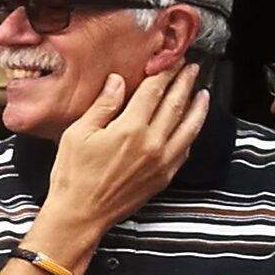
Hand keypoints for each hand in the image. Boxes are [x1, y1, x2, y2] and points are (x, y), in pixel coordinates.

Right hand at [33, 64, 207, 249]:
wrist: (80, 215)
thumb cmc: (72, 175)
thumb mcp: (77, 135)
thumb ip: (102, 106)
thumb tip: (118, 81)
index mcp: (129, 129)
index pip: (153, 91)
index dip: (164, 73)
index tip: (170, 60)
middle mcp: (152, 143)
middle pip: (175, 104)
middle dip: (184, 83)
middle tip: (191, 68)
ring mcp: (162, 161)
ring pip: (189, 127)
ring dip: (198, 106)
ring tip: (203, 93)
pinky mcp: (164, 176)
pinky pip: (185, 149)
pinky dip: (191, 132)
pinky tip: (191, 125)